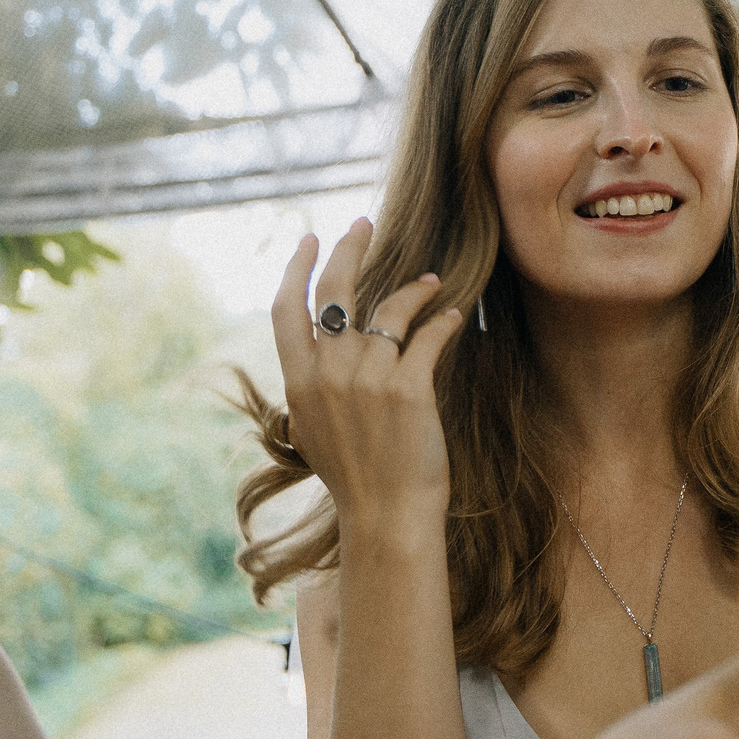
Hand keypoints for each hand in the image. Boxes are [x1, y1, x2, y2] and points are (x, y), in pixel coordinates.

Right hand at [268, 220, 463, 535]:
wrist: (385, 516)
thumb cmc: (355, 478)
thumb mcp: (315, 431)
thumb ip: (315, 389)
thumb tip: (319, 358)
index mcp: (299, 383)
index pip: (287, 309)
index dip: (297, 268)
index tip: (309, 239)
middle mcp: (329, 373)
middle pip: (334, 290)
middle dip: (349, 247)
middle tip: (364, 222)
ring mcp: (368, 378)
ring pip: (390, 309)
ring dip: (413, 289)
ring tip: (431, 283)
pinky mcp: (409, 387)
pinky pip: (428, 335)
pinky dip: (442, 321)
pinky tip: (452, 314)